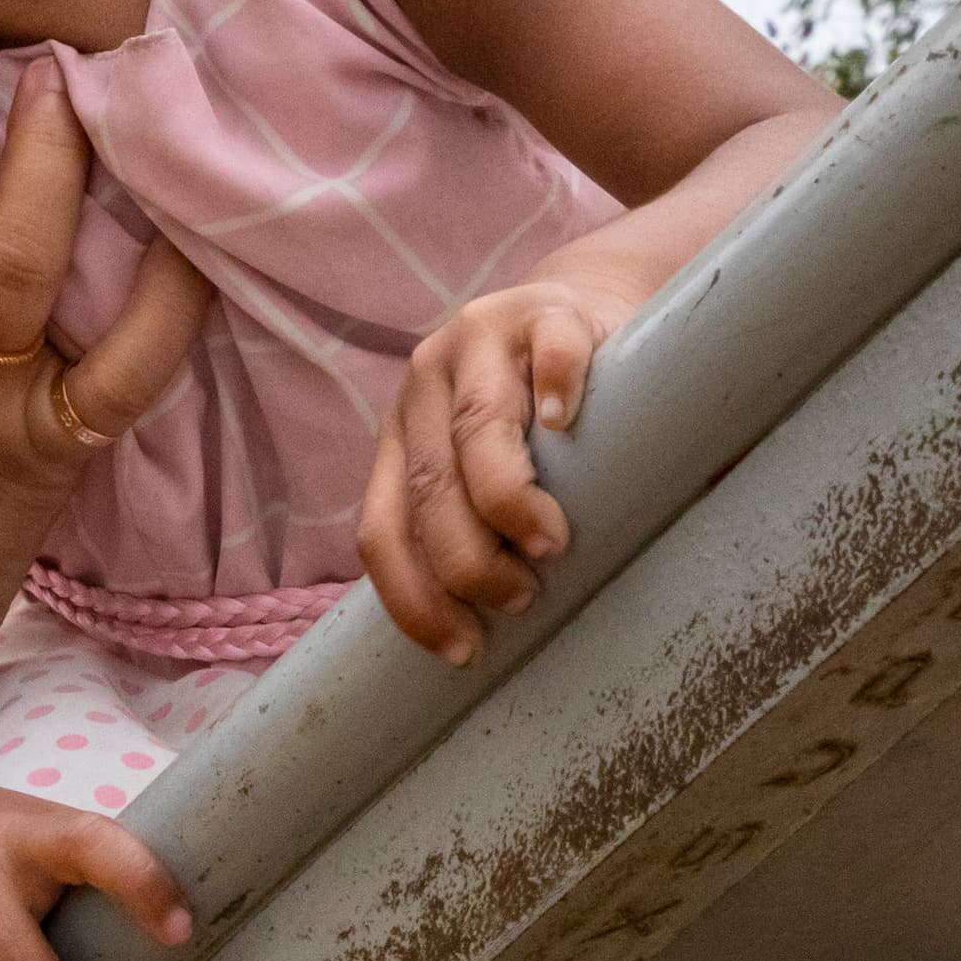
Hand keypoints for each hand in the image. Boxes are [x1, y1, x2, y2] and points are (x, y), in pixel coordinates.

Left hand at [357, 274, 638, 663]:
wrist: (581, 308)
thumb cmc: (537, 417)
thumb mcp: (480, 464)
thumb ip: (466, 522)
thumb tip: (482, 639)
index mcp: (399, 433)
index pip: (380, 527)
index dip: (410, 597)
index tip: (460, 651)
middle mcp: (424, 384)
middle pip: (429, 486)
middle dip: (466, 559)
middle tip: (517, 598)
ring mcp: (483, 339)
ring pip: (476, 425)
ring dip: (506, 496)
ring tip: (548, 545)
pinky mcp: (548, 311)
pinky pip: (549, 351)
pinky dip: (557, 387)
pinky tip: (570, 425)